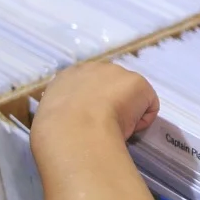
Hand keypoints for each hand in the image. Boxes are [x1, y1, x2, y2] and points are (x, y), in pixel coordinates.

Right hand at [34, 62, 158, 143]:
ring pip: (130, 96)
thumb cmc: (56, 130)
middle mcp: (93, 68)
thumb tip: (70, 120)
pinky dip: (142, 122)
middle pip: (110, 86)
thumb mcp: (51, 117)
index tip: (91, 121)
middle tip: (103, 126)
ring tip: (113, 129)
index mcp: (67, 77)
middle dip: (111, 104)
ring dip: (126, 111)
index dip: (92, 104)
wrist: (73, 128)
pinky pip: (148, 107)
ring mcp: (118, 73)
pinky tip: (126, 129)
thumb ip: (63, 112)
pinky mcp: (139, 83)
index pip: (86, 86)